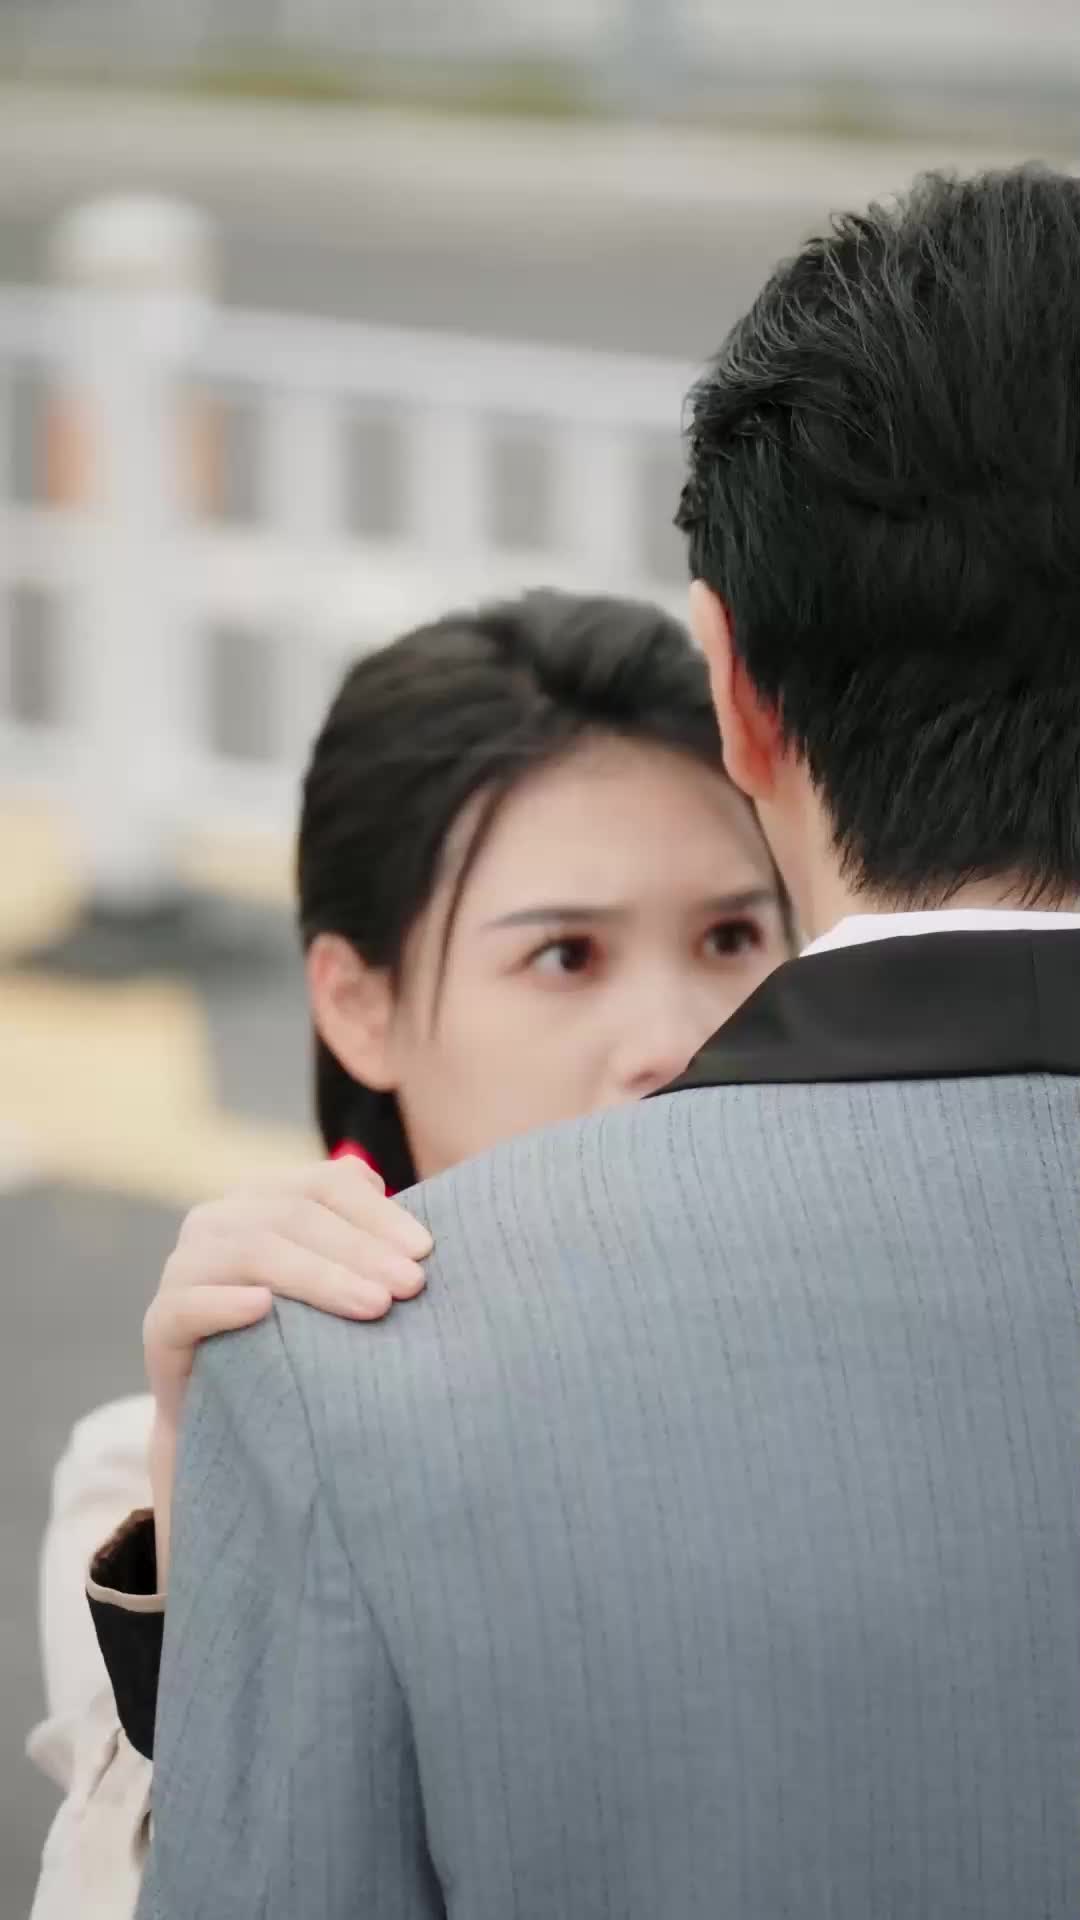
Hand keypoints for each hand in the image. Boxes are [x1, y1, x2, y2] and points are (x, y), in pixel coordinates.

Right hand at [143, 1159, 431, 1578]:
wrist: (236, 1422)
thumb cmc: (307, 1345)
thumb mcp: (344, 1289)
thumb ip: (373, 1247)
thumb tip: (428, 1232)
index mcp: (265, 1198)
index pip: (323, 1184)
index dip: (376, 1213)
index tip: (428, 1252)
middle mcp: (218, 1221)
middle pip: (291, 1216)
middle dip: (358, 1250)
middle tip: (410, 1288)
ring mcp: (183, 1269)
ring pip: (250, 1252)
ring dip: (315, 1276)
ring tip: (371, 1306)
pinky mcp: (159, 1326)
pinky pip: (189, 1304)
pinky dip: (226, 1302)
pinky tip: (266, 1310)